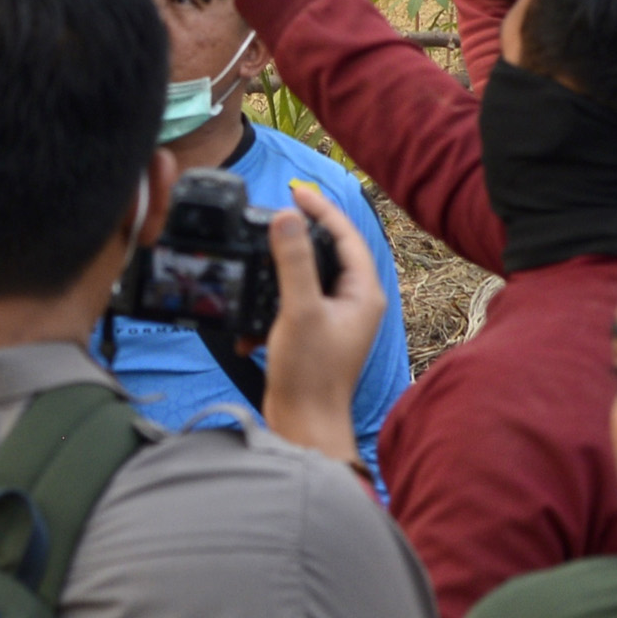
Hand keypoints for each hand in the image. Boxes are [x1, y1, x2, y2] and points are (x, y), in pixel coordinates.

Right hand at [259, 184, 386, 470]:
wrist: (303, 426)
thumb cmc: (310, 376)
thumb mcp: (299, 311)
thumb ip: (294, 262)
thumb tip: (287, 218)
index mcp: (363, 294)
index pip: (346, 236)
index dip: (321, 209)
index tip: (295, 192)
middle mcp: (355, 304)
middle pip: (330, 252)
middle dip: (301, 233)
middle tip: (277, 212)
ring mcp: (336, 320)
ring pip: (310, 276)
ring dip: (282, 269)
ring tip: (261, 255)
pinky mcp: (315, 334)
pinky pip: (295, 302)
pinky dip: (272, 302)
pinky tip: (253, 318)